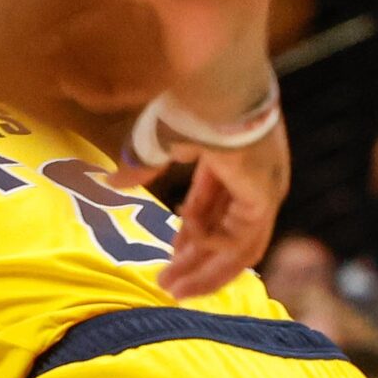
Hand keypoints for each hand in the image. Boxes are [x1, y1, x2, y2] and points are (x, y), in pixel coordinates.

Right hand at [129, 116, 287, 299]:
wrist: (217, 87)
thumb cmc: (191, 104)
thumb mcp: (160, 142)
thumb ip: (142, 166)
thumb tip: (113, 182)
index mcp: (236, 165)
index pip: (218, 212)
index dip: (192, 237)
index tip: (169, 257)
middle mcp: (257, 182)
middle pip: (231, 237)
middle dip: (197, 264)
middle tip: (168, 286)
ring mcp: (264, 190)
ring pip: (240, 247)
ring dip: (207, 271)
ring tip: (175, 289)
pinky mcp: (263, 197)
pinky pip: (239, 238)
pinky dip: (211, 247)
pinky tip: (184, 245)